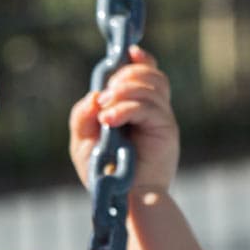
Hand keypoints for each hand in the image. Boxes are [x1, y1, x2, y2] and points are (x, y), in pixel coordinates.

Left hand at [68, 45, 178, 192]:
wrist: (120, 197)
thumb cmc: (103, 172)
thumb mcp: (83, 140)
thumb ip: (83, 115)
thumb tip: (94, 95)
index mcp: (137, 108)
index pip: (147, 74)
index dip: (140, 60)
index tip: (128, 52)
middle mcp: (153, 110)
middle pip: (149, 75)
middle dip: (123, 77)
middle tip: (105, 98)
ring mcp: (162, 119)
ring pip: (150, 86)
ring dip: (123, 91)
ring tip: (105, 113)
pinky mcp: (166, 131)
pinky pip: (149, 107)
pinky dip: (126, 109)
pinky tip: (109, 121)